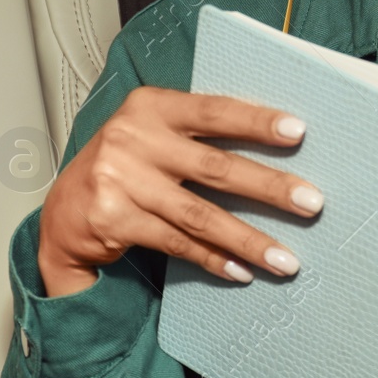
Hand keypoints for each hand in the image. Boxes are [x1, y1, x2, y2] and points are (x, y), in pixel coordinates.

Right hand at [37, 86, 323, 295]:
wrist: (66, 208)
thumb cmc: (126, 164)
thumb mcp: (154, 132)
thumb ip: (198, 133)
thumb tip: (275, 142)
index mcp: (150, 106)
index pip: (213, 111)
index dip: (256, 122)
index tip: (298, 132)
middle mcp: (133, 139)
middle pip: (214, 167)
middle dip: (269, 187)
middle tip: (312, 202)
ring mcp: (120, 181)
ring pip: (199, 215)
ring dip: (248, 239)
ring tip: (287, 258)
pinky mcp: (114, 221)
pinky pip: (177, 243)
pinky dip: (213, 259)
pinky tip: (241, 271)